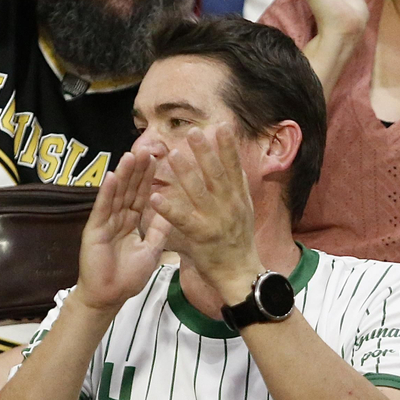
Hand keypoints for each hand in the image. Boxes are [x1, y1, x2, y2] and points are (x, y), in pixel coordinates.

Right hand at [73, 151, 170, 311]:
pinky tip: (112, 176)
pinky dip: (107, 193)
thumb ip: (159, 231)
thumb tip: (172, 213)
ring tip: (131, 155)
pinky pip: (102, 208)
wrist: (109, 296)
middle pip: (129, 190)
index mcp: (131, 222)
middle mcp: (118, 218)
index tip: (159, 158)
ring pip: (117, 194)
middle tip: (148, 148)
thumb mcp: (151, 250)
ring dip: (124, 175)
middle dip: (138, 170)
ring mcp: (105, 222)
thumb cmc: (127, 277)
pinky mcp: (94, 230)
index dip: (149, 178)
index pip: (141, 195)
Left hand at [149, 126, 261, 297]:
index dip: (228, 146)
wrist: (240, 273)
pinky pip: (182, 219)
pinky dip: (168, 207)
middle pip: (217, 174)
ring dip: (186, 172)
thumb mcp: (243, 211)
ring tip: (173, 154)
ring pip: (199, 192)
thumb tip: (234, 165)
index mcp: (238, 198)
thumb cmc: (238, 242)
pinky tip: (156, 197)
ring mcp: (215, 221)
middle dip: (206, 152)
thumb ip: (236, 189)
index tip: (222, 126)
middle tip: (194, 132)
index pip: (234, 167)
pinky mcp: (200, 236)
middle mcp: (229, 206)